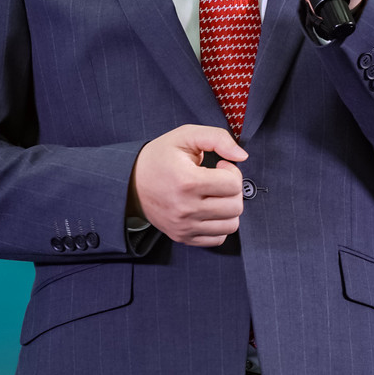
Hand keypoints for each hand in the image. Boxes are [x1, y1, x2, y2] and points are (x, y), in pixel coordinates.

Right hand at [127, 125, 247, 246]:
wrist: (130, 182)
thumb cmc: (160, 157)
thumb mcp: (185, 135)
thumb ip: (218, 138)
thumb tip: (242, 156)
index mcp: (187, 182)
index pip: (233, 184)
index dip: (232, 171)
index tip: (220, 165)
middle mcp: (186, 209)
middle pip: (235, 206)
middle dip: (233, 189)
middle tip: (219, 179)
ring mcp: (184, 226)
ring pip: (231, 225)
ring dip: (229, 207)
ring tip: (215, 195)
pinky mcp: (183, 237)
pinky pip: (218, 239)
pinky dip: (220, 225)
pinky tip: (210, 209)